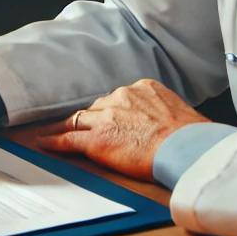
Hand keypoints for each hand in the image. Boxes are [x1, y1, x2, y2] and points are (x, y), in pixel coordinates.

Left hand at [36, 78, 208, 181]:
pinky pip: (68, 138)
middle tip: (89, 128)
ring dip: (70, 126)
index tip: (111, 116)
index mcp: (142, 88)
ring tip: (57, 132)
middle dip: (94, 118)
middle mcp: (120, 97)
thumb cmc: (193, 136)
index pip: (119, 98)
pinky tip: (44, 142)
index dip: (113, 109)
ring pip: (80, 119)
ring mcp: (105, 118)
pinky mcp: (95, 140)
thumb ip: (165, 112)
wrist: (185, 147)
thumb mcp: (181, 112)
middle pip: (98, 107)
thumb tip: (172, 124)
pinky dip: (54, 140)